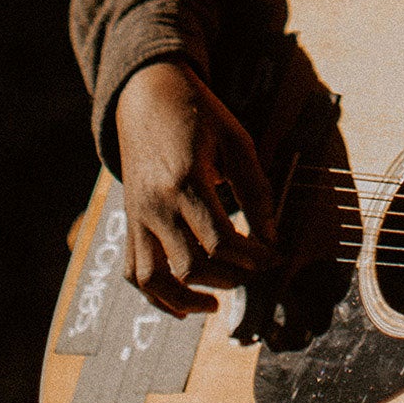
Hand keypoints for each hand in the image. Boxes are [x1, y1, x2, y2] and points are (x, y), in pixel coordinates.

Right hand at [113, 59, 279, 317]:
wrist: (146, 95)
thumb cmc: (196, 114)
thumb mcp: (236, 140)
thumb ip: (255, 189)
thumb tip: (271, 234)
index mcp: (185, 181)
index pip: (221, 242)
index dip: (254, 257)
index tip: (275, 256)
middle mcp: (155, 205)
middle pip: (192, 265)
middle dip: (231, 277)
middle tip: (255, 269)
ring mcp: (137, 216)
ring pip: (154, 279)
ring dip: (187, 298)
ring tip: (216, 302)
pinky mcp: (128, 221)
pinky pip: (134, 272)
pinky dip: (155, 296)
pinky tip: (182, 307)